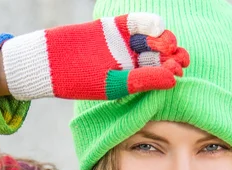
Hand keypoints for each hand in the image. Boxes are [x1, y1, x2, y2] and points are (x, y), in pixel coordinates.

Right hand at [0, 13, 189, 100]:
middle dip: (171, 56)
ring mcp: (122, 44)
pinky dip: (147, 23)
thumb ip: (144, 80)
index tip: (179, 72)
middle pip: (158, 56)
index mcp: (131, 82)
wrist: (51, 61)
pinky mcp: (113, 27)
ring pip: (150, 39)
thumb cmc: (81, 80)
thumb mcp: (115, 84)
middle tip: (180, 57)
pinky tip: (157, 27)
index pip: (157, 75)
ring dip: (162, 39)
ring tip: (167, 43)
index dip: (171, 72)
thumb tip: (174, 80)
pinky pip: (135, 23)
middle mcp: (129, 64)